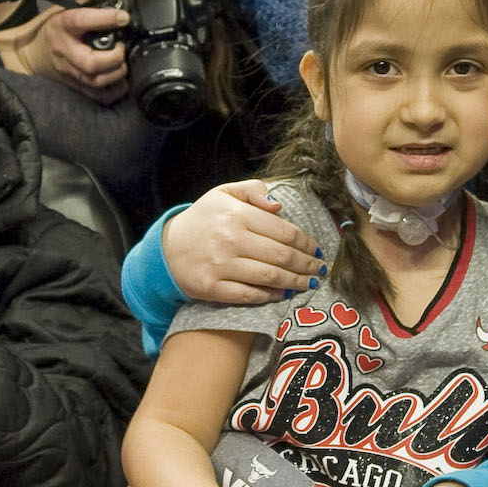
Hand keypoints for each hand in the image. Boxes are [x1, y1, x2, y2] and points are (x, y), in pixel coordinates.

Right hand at [0, 0, 129, 102]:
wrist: (31, 54)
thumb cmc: (54, 28)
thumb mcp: (67, 8)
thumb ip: (96, 0)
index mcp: (62, 25)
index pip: (81, 20)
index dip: (104, 19)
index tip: (124, 17)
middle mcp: (65, 51)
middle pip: (90, 63)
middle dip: (113, 58)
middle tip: (122, 48)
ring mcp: (69, 72)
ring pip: (95, 82)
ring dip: (116, 74)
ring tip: (123, 63)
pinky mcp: (74, 87)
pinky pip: (97, 96)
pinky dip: (114, 91)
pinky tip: (121, 80)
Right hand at [162, 181, 321, 303]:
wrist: (167, 248)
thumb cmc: (202, 219)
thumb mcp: (223, 193)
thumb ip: (253, 190)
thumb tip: (279, 205)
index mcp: (237, 214)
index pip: (284, 231)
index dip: (306, 242)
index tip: (317, 248)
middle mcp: (230, 240)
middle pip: (281, 255)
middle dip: (307, 264)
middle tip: (320, 268)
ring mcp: (221, 266)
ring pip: (270, 277)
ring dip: (296, 282)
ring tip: (310, 283)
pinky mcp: (212, 287)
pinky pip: (249, 295)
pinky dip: (270, 296)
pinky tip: (284, 294)